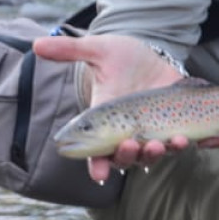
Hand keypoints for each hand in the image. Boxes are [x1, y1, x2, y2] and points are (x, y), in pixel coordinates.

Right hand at [30, 33, 190, 182]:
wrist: (155, 56)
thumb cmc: (122, 56)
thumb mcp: (98, 50)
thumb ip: (70, 50)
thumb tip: (37, 45)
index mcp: (104, 121)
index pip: (96, 153)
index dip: (96, 166)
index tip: (100, 174)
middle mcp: (125, 133)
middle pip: (123, 159)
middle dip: (126, 157)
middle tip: (130, 144)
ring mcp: (150, 133)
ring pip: (149, 156)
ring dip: (153, 155)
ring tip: (158, 144)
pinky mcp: (172, 128)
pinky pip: (175, 145)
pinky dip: (178, 146)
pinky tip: (182, 139)